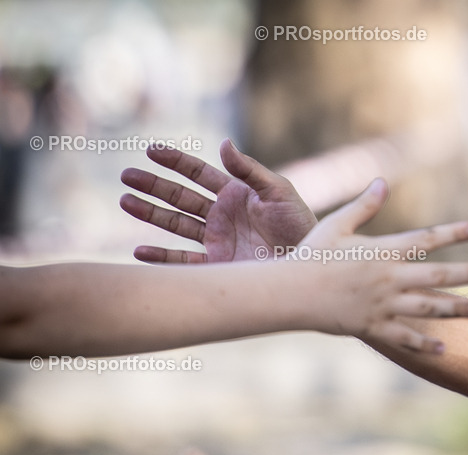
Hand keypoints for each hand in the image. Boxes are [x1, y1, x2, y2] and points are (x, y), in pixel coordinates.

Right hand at [121, 139, 317, 262]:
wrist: (308, 263)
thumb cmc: (300, 224)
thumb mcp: (278, 192)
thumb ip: (250, 170)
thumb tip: (223, 142)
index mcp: (235, 193)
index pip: (198, 173)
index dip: (175, 161)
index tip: (151, 150)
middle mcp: (221, 215)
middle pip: (180, 196)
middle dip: (153, 186)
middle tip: (126, 175)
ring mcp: (217, 239)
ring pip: (176, 224)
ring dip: (151, 213)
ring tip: (124, 201)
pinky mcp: (218, 264)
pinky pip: (184, 261)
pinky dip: (161, 257)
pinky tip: (139, 250)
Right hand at [295, 178, 467, 351]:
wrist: (290, 292)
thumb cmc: (311, 255)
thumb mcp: (337, 225)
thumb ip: (364, 206)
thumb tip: (382, 182)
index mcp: (383, 251)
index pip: (426, 239)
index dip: (452, 233)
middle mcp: (389, 278)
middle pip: (438, 275)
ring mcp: (383, 305)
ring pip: (428, 308)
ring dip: (456, 309)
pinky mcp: (373, 327)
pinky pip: (404, 338)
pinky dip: (424, 344)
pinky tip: (444, 348)